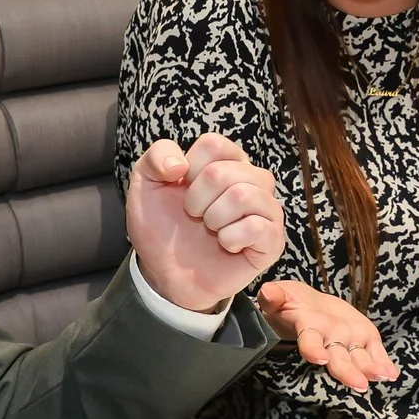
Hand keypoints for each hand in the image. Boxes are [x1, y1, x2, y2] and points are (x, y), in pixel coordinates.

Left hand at [127, 134, 287, 313]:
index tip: (182, 189)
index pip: (214, 145)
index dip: (189, 170)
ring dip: (214, 218)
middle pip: (225, 171)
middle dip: (196, 199)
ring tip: (210, 230)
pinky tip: (225, 245)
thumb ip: (156, 156)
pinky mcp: (272, 240)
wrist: (165, 273)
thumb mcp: (145, 185)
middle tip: (194, 216)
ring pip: (244, 195)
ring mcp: (266, 210)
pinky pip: (257, 227)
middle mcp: (253, 181)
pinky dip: (231, 238)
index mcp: (228, 161)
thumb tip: (180, 163)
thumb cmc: (162, 227)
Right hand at [258, 279, 399, 392]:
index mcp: (308, 330)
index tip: (320, 358)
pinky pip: (374, 352)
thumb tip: (267, 291)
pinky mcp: (363, 337)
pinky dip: (383, 362)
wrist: (309, 306)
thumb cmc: (291, 303)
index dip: (314, 350)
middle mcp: (328, 341)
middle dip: (348, 372)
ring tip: (381, 375)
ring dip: (369, 368)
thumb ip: (275, 295)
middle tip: (359, 385)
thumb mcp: (280, 295)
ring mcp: (346, 341)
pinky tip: (391, 373)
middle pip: (337, 359)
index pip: (309, 342)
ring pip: (357, 358)